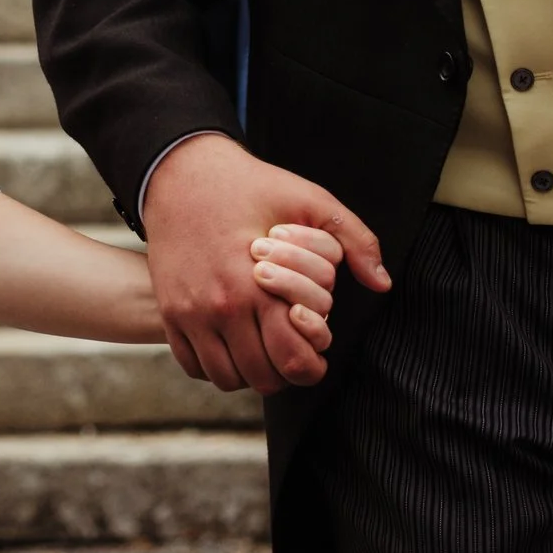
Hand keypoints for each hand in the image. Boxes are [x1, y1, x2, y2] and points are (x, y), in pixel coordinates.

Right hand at [142, 133, 388, 395]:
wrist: (181, 173)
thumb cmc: (250, 187)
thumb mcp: (309, 200)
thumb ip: (354, 240)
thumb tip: (382, 283)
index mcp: (257, 285)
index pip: (292, 360)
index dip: (313, 364)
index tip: (316, 350)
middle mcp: (220, 307)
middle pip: (262, 377)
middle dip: (286, 369)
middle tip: (292, 347)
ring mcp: (189, 313)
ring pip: (227, 378)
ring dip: (251, 370)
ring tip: (263, 345)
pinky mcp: (170, 313)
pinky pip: (193, 366)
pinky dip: (215, 364)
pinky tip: (232, 340)